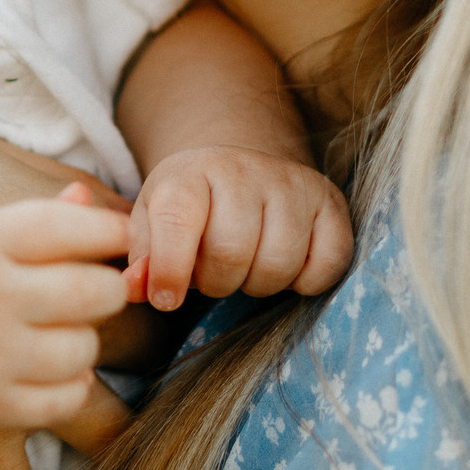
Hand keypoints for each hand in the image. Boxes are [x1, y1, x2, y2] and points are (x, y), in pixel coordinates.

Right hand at [0, 182, 128, 431]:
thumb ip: (27, 216)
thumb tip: (86, 200)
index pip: (75, 229)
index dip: (114, 232)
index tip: (119, 240)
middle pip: (94, 292)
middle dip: (107, 288)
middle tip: (91, 288)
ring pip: (84, 348)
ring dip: (83, 339)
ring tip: (58, 332)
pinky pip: (66, 399)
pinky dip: (71, 385)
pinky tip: (49, 369)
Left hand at [128, 146, 352, 310]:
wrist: (239, 169)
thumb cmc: (189, 210)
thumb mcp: (152, 226)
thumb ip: (141, 261)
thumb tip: (138, 290)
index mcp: (189, 172)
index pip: (178, 221)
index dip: (170, 270)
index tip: (167, 299)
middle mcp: (243, 169)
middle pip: (231, 252)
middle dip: (217, 282)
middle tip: (213, 274)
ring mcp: (293, 184)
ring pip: (279, 262)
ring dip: (258, 284)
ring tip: (245, 268)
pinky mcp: (331, 203)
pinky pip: (328, 263)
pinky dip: (306, 282)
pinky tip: (286, 268)